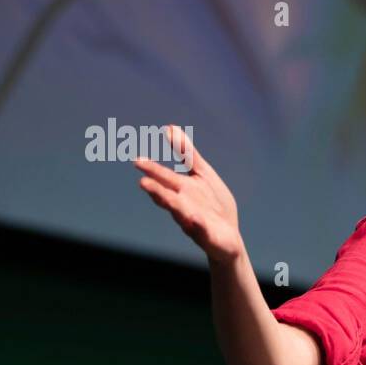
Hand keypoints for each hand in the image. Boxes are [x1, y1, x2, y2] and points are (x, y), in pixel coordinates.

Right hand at [134, 125, 242, 263]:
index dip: (153, 170)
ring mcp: (193, 220)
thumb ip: (186, 153)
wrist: (228, 237)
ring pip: (178, 212)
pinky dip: (197, 224)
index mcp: (181, 189)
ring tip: (160, 197)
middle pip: (167, 195)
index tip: (138, 161)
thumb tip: (170, 127)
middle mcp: (183, 204)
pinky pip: (200, 229)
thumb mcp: (202, 173)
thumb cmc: (212, 204)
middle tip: (143, 181)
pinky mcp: (206, 234)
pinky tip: (194, 218)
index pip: (164, 177)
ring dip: (170, 205)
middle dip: (155, 189)